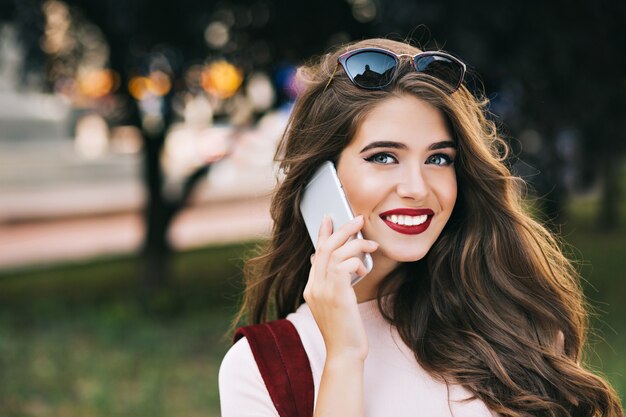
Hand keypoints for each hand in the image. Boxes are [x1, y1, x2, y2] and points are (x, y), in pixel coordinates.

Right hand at [303, 215, 378, 361]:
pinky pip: (344, 266)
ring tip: (371, 244)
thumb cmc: (345, 329)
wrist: (345, 353)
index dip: (323, 234)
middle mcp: (313, 287)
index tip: (329, 218)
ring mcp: (323, 291)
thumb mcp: (335, 303)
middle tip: (358, 219)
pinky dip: (357, 262)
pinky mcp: (337, 295)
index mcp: (311, 288)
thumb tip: (338, 265)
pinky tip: (365, 268)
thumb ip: (332, 283)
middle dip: (342, 230)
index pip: (316, 254)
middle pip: (324, 248)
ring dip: (355, 244)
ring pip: (335, 253)